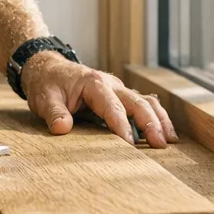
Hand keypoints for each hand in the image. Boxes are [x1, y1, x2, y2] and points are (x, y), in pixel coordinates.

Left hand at [20, 52, 177, 146]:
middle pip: (137, 102)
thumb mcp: (44, 98)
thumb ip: (54, 113)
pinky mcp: (120, 97)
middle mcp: (111, 84)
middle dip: (150, 123)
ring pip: (146, 102)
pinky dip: (156, 117)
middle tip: (159, 144)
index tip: (129, 144)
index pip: (112, 106)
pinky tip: (166, 132)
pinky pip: (143, 104)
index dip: (121, 125)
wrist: (48, 68)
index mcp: (94, 83)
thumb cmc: (48, 84)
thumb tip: (62, 128)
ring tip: (169, 140)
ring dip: (159, 120)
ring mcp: (118, 90)